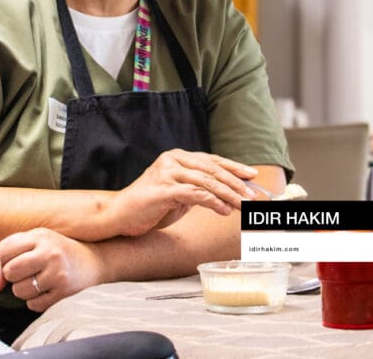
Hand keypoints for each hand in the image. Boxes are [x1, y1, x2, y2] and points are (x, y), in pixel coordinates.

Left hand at [0, 228, 102, 311]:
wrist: (94, 262)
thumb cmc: (56, 252)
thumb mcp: (33, 245)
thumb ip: (5, 261)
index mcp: (40, 236)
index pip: (3, 250)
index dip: (5, 258)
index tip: (17, 258)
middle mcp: (50, 253)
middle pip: (9, 271)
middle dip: (13, 275)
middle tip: (27, 271)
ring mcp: (58, 274)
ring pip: (19, 291)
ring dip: (24, 290)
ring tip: (39, 280)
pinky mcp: (64, 294)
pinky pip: (33, 304)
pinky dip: (35, 300)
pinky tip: (48, 290)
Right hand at [108, 149, 257, 236]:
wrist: (119, 214)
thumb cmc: (149, 206)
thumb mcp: (179, 194)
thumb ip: (198, 189)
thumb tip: (229, 196)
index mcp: (177, 157)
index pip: (212, 160)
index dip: (234, 167)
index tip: (252, 175)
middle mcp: (173, 160)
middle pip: (212, 169)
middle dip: (236, 183)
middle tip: (253, 196)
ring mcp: (167, 173)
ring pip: (207, 181)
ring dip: (229, 194)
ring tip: (243, 206)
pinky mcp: (163, 189)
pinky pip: (195, 194)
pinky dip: (213, 202)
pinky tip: (225, 211)